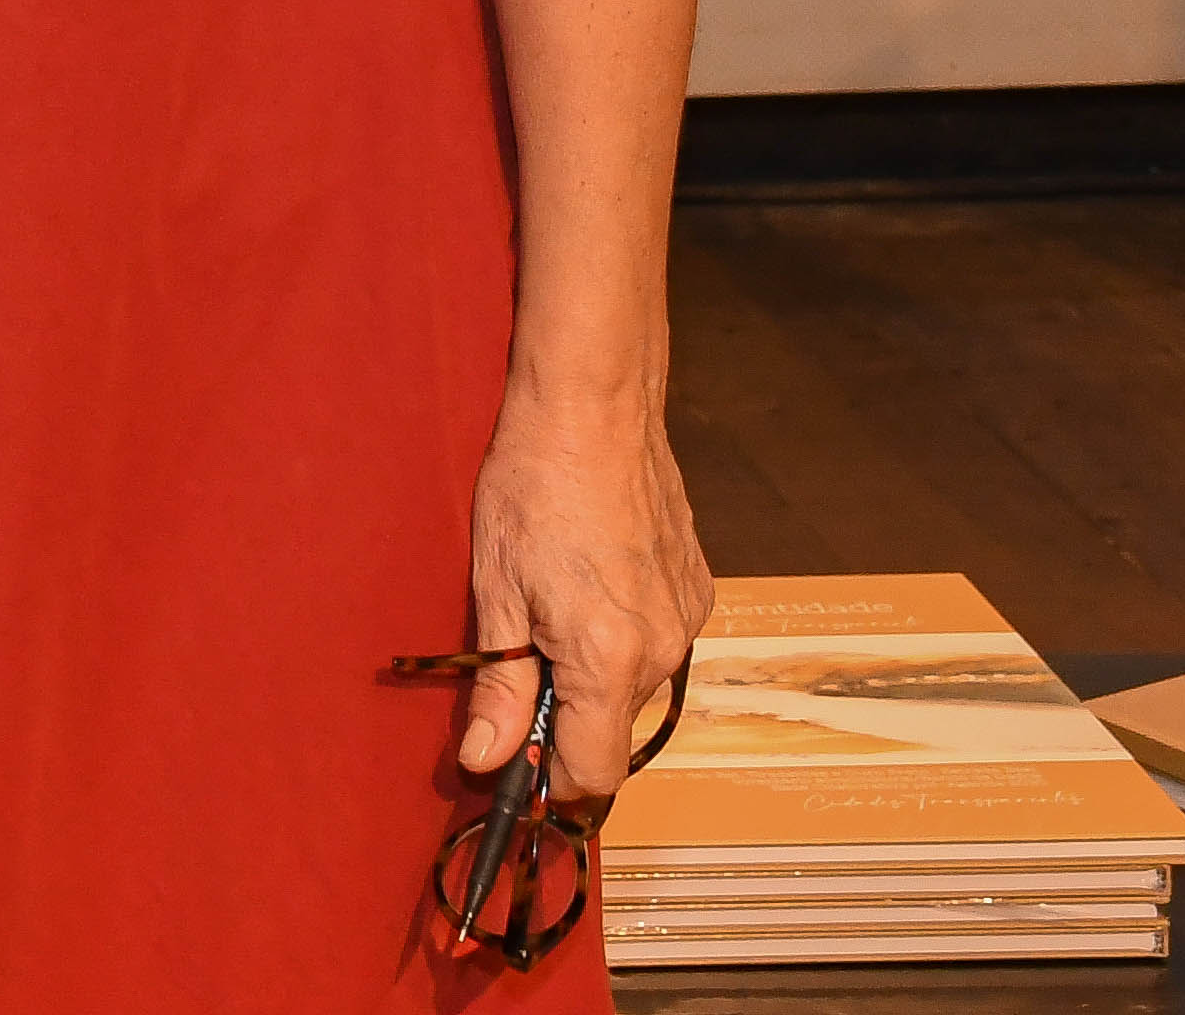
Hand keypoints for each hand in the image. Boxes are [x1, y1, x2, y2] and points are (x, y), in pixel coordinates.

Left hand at [453, 386, 712, 798]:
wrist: (594, 407)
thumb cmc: (531, 487)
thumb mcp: (496, 589)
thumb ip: (499, 686)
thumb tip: (485, 761)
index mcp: (609, 658)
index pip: (592, 773)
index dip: (550, 778)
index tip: (515, 759)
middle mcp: (663, 649)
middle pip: (613, 729)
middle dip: (566, 716)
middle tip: (519, 655)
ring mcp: (688, 618)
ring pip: (636, 687)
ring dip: (595, 673)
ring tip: (553, 604)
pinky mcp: (699, 589)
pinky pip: (659, 643)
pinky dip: (625, 635)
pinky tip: (590, 582)